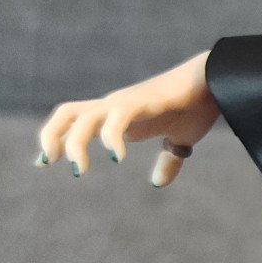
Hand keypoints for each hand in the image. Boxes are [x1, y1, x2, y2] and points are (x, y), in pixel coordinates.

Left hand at [37, 51, 219, 186]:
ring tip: (79, 171)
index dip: (55, 139)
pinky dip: (109, 137)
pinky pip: (116, 117)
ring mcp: (128, 102)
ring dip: (73, 143)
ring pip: (83, 116)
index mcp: (118, 114)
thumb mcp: (179, 140)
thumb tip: (158, 182)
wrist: (218, 80)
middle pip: (67, 113)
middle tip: (48, 164)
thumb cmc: (198, 105)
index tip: (43, 162)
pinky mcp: (144, 101)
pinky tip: (115, 158)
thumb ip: (167, 160)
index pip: (75, 120)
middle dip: (51, 138)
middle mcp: (115, 105)